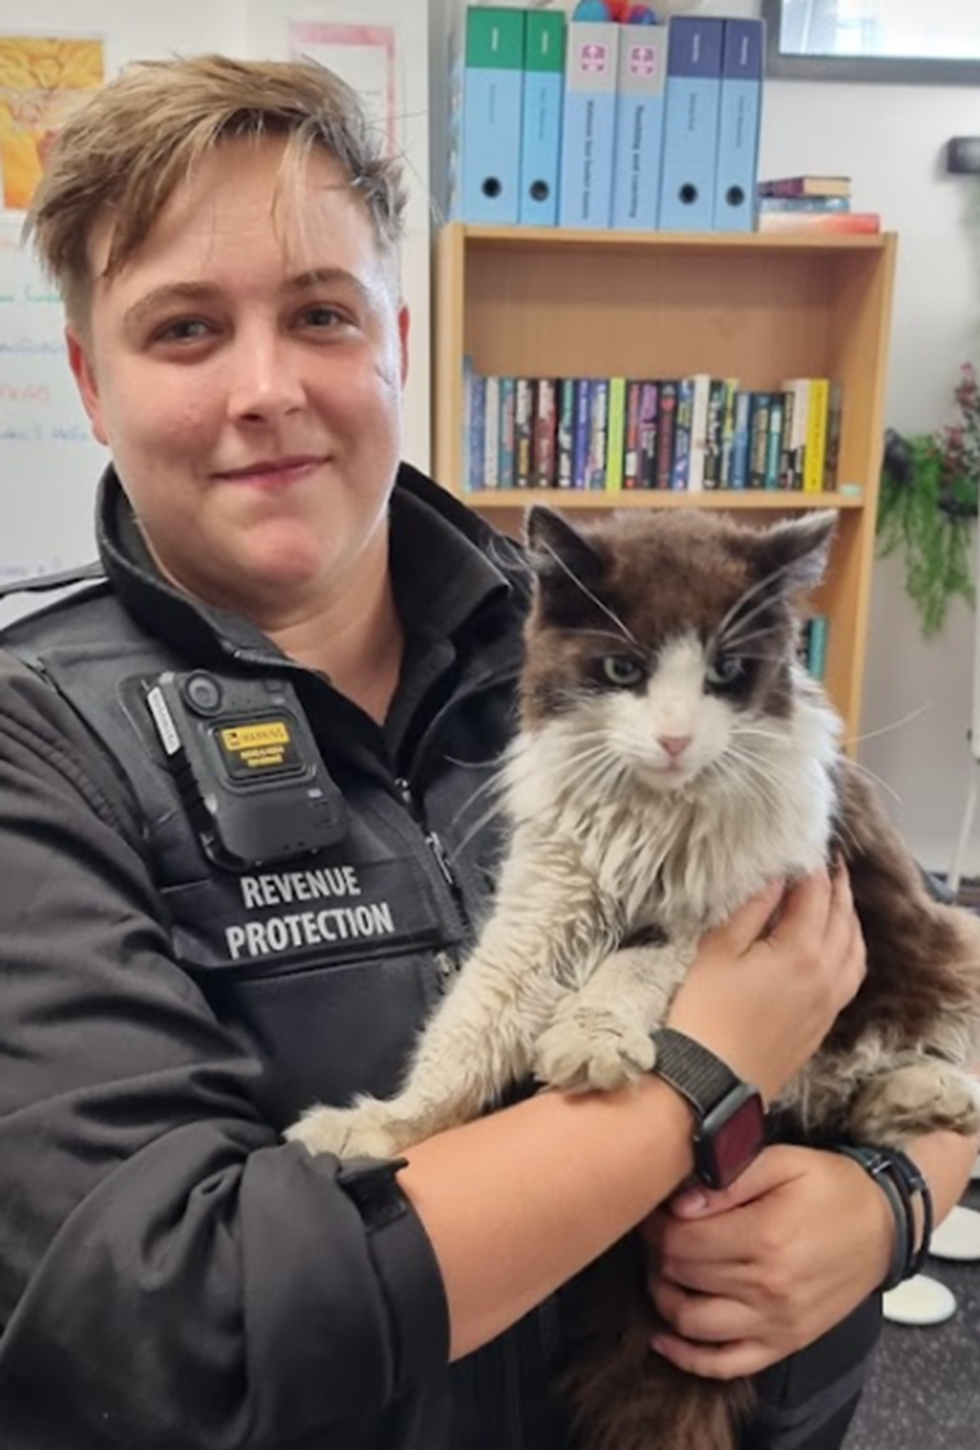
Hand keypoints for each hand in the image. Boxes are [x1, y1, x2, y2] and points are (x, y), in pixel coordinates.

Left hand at [638, 1145, 891, 1378]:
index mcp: (765, 1237)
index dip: (654, 1223)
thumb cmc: (831, 1188)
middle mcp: (768, 1288)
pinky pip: (725, 1364)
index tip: (651, 1207)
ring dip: (663, 1296)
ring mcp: (776, 1323)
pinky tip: (665, 1335)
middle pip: (680, 1276)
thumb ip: (729, 1177)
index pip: (680, 1240)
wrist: (884, 1228)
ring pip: (690, 1322)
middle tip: (653, 1230)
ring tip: (662, 1268)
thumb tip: (680, 1202)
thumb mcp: (784, 1162)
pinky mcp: (784, 1343)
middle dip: (656, 1251)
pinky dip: (687, 1356)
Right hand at [667, 868, 864, 1101]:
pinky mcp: (825, 1021)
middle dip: (837, 887)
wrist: (712, 1082)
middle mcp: (826, 974)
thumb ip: (750, 910)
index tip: (806, 849)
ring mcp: (830, 1000)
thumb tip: (775, 879)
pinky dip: (852, 949)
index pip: (816, 895)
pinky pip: (852, 975)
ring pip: (855, 947)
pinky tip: (841, 945)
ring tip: (838, 898)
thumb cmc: (705, 1014)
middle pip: (842, 917)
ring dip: (850, 917)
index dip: (812, 868)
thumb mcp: (717, 951)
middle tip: (829, 863)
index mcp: (800, 951)